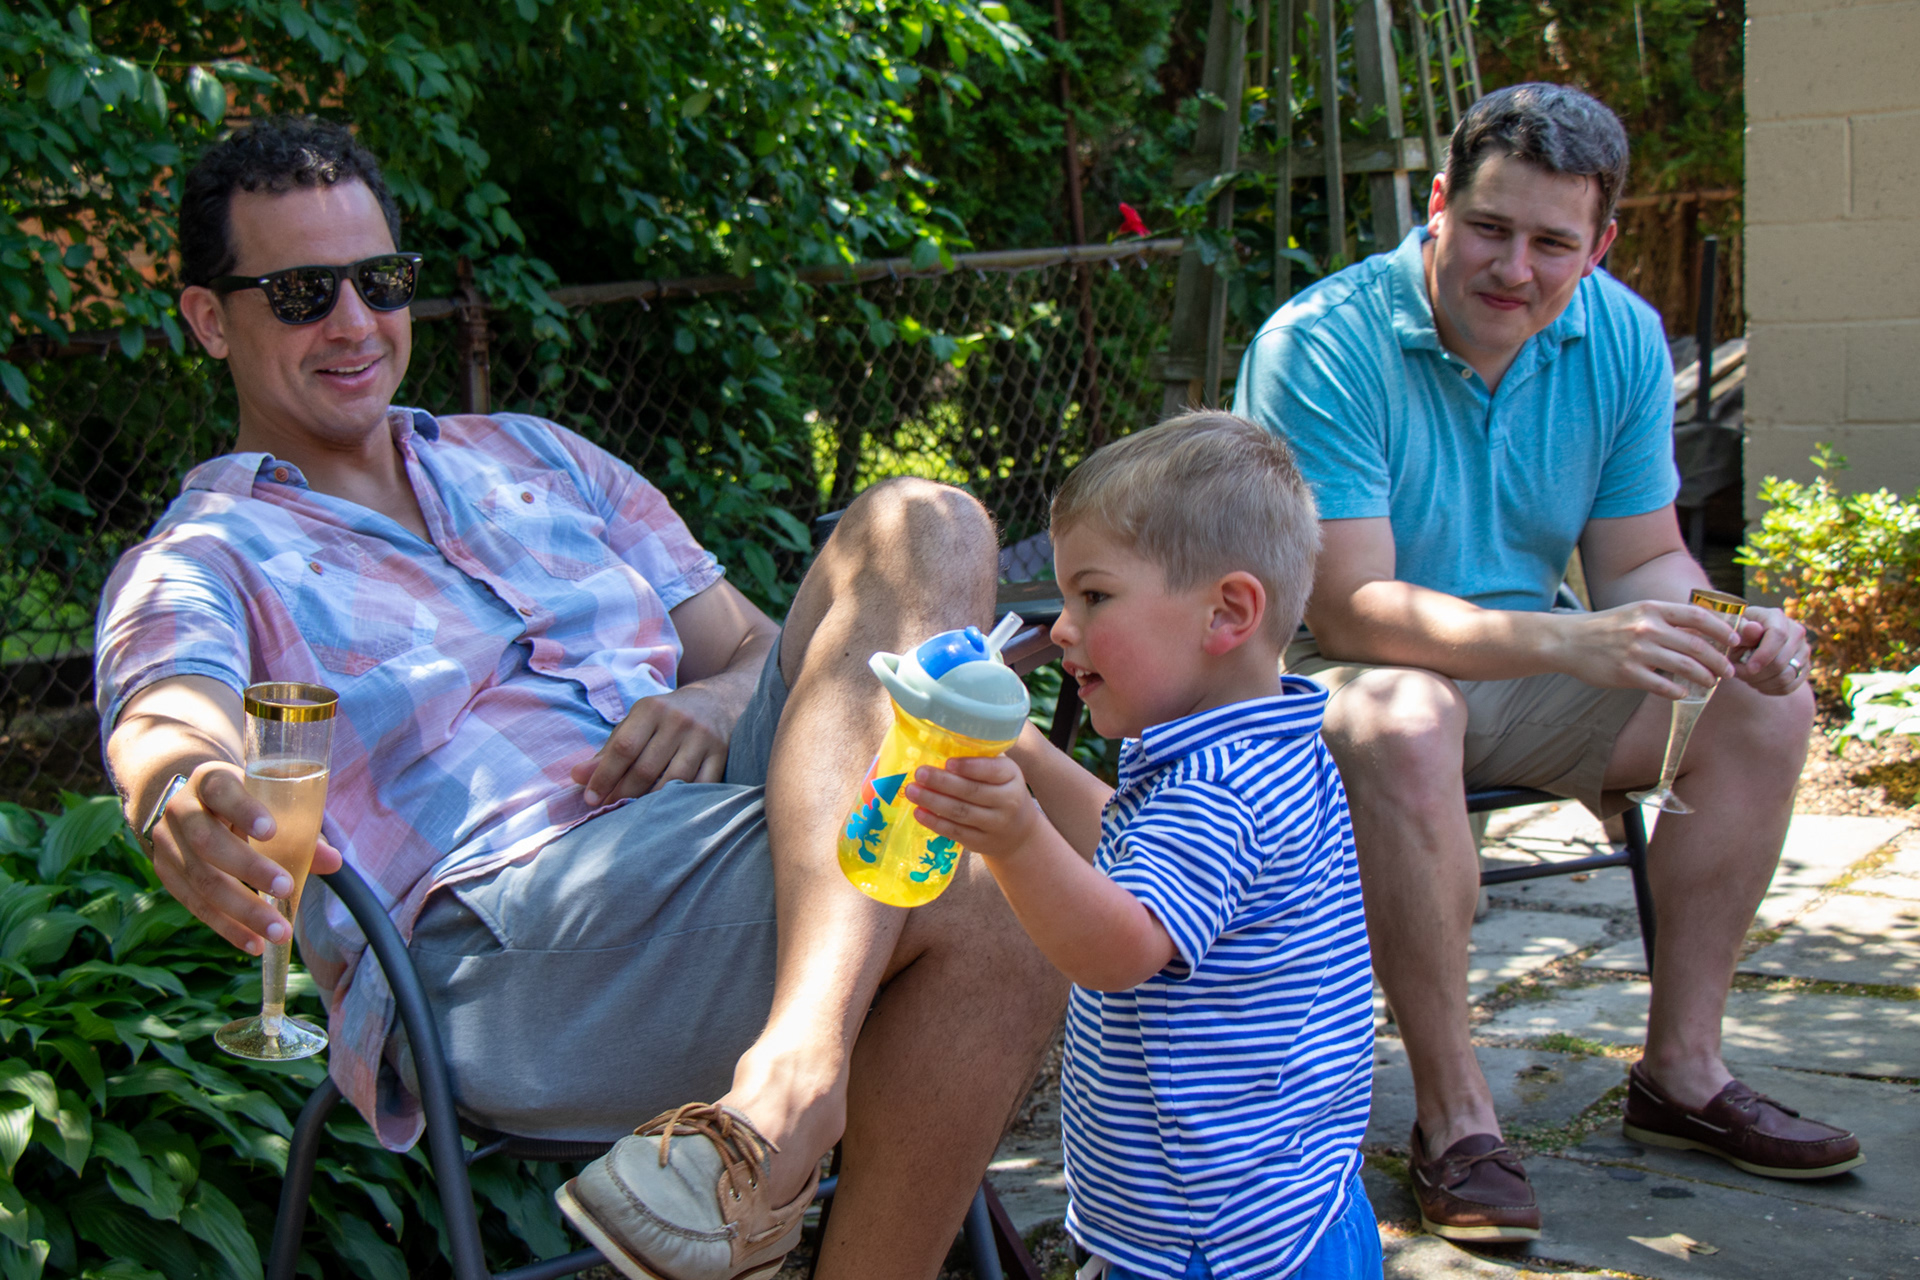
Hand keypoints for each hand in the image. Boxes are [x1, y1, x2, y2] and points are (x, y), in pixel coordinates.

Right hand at [147, 761, 343, 953]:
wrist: (189, 807)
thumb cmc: (241, 804)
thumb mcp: (265, 803)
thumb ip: (299, 828)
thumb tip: (332, 861)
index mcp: (210, 781)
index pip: (222, 791)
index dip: (244, 812)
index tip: (272, 832)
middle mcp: (181, 810)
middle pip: (208, 841)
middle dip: (249, 869)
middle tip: (286, 889)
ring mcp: (166, 844)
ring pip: (200, 880)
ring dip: (242, 910)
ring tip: (278, 932)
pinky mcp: (164, 874)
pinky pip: (194, 905)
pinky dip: (227, 927)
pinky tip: (254, 943)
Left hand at [572, 685, 731, 804]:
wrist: (718, 701)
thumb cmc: (666, 718)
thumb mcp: (636, 724)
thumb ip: (607, 751)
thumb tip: (576, 777)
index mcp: (651, 709)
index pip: (623, 748)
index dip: (604, 776)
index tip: (591, 799)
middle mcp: (678, 721)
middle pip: (646, 768)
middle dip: (624, 794)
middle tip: (610, 810)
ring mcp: (703, 738)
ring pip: (673, 781)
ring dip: (651, 802)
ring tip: (635, 813)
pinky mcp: (721, 754)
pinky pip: (701, 786)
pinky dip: (682, 801)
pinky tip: (668, 809)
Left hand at [905, 755, 1041, 860]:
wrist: (1019, 831)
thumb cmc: (1001, 790)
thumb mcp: (1001, 771)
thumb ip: (979, 758)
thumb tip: (939, 742)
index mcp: (1011, 776)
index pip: (992, 770)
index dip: (970, 767)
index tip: (947, 762)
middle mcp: (1008, 801)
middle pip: (972, 792)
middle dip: (942, 783)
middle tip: (919, 773)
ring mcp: (995, 824)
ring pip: (961, 813)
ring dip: (933, 802)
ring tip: (911, 791)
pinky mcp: (981, 842)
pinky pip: (956, 832)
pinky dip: (935, 823)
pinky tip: (918, 813)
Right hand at [1556, 600, 1741, 697]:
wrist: (1568, 641)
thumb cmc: (1606, 628)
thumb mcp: (1636, 613)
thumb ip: (1665, 621)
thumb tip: (1701, 633)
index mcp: (1652, 609)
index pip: (1698, 616)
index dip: (1722, 629)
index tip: (1736, 640)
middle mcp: (1647, 628)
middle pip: (1696, 645)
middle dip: (1719, 660)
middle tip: (1729, 671)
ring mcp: (1637, 651)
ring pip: (1684, 666)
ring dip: (1704, 677)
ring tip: (1711, 683)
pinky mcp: (1626, 673)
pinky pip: (1662, 685)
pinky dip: (1678, 691)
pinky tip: (1683, 693)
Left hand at [1728, 605, 1809, 695]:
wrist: (1746, 645)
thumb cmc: (1736, 636)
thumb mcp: (1733, 632)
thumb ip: (1741, 630)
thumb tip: (1752, 628)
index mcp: (1776, 616)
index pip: (1778, 635)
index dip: (1764, 655)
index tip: (1749, 668)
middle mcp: (1795, 631)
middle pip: (1781, 661)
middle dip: (1756, 673)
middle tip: (1738, 673)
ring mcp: (1803, 649)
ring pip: (1786, 676)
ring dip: (1762, 682)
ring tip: (1746, 677)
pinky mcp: (1804, 666)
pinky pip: (1790, 686)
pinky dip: (1771, 689)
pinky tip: (1758, 684)